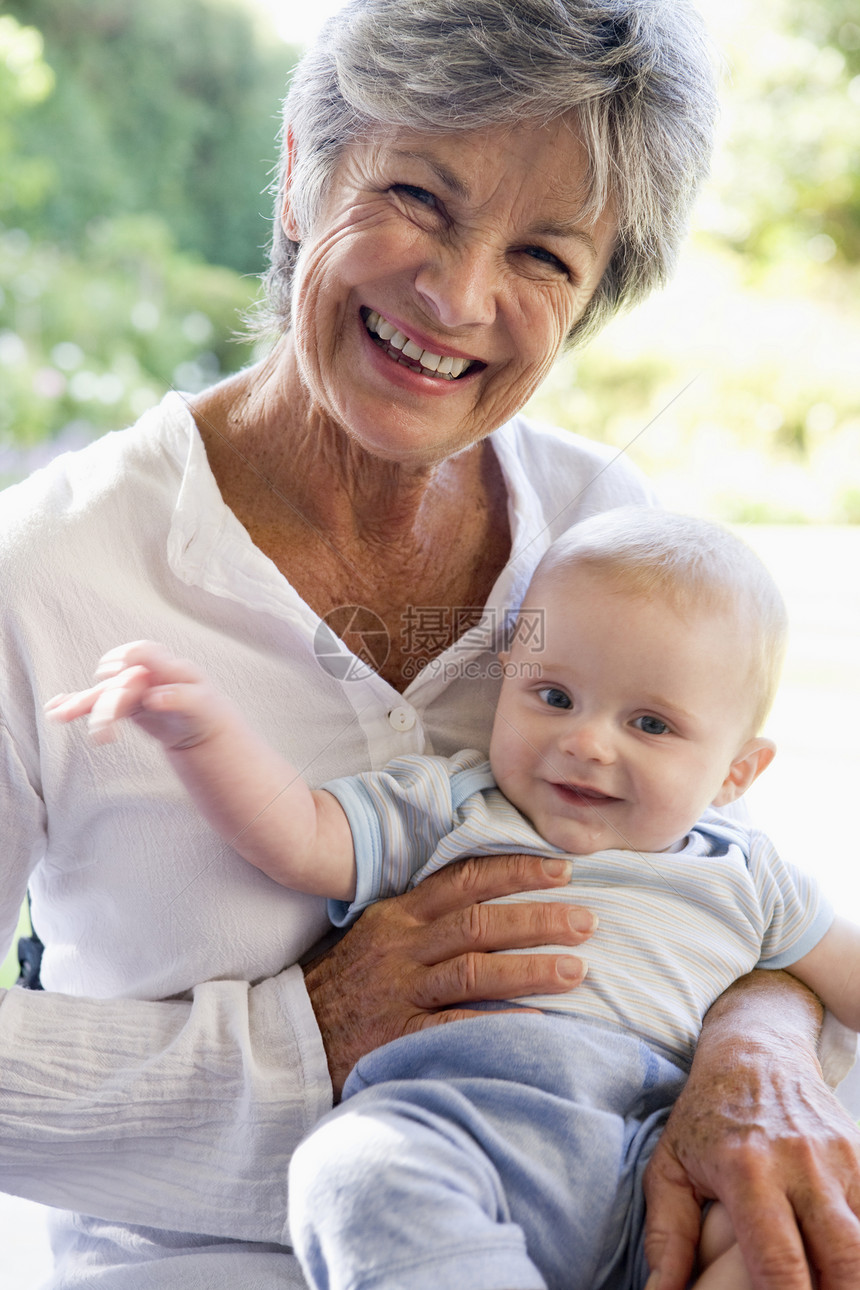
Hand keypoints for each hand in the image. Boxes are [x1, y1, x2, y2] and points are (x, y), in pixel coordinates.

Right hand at [45, 640, 225, 748]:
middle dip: (107, 705)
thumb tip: (154, 696)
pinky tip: (56, 709)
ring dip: (81, 704)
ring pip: (103, 694)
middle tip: (103, 733)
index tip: (113, 673)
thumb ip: (180, 698)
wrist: (200, 726)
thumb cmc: (205, 712)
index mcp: (167, 667)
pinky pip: (97, 703)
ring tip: (59, 715)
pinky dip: (76, 705)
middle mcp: (146, 674)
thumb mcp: (202, 706)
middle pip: (119, 682)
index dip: (127, 658)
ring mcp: (132, 688)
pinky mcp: (123, 705)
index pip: (142, 652)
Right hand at [303, 852, 595, 1097]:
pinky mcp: (397, 1034)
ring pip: (474, 969)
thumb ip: (426, 915)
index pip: (465, 881)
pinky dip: (499, 1021)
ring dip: (530, 968)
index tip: (562, 871)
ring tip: (577, 970)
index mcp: (400, 913)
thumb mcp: (378, 933)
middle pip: (479, 922)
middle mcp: (402, 945)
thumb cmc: (346, 982)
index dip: (516, 873)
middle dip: (538, 919)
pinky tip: (538, 1022)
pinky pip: (456, 1024)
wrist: (291, 1034)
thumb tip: (492, 895)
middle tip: (587, 921)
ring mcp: (399, 990)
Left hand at [643, 971, 859, 1289]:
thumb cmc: (706, 1114)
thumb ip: (667, 1234)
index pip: (780, 1266)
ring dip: (849, 1276)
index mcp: (747, 1170)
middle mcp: (800, 1164)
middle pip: (842, 1265)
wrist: (754, 1049)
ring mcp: (839, 1158)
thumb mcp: (669, 1165)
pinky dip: (858, 1246)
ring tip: (824, 1283)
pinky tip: (837, 1257)